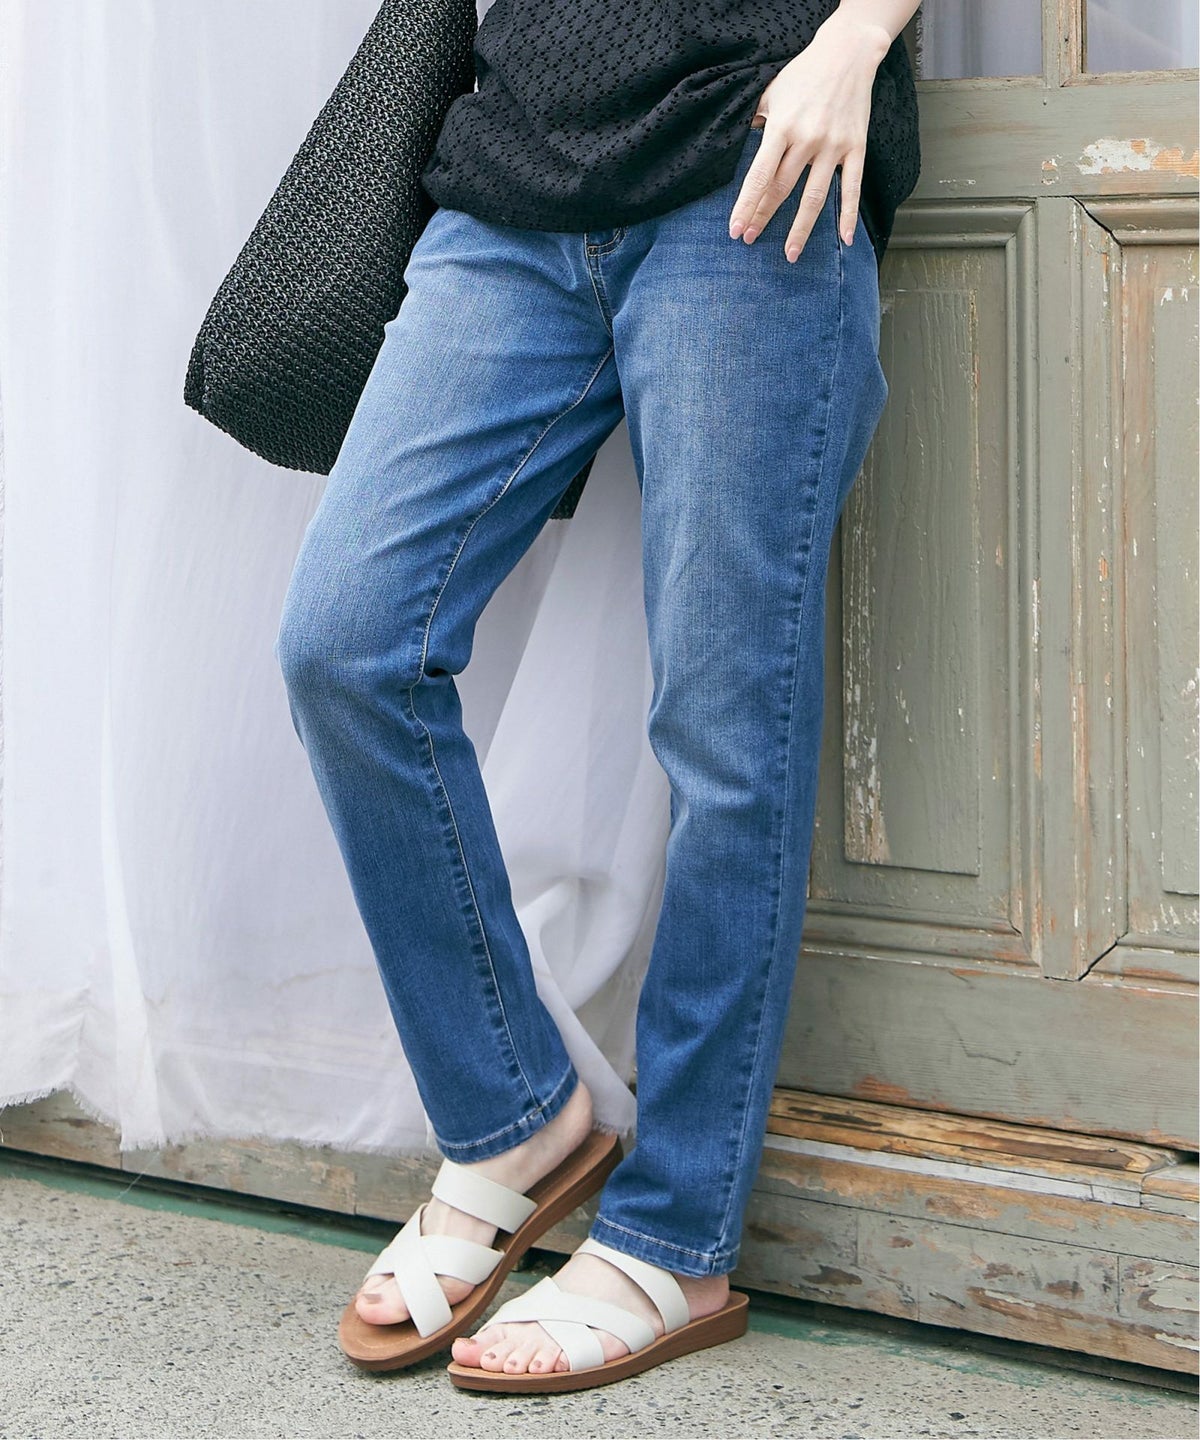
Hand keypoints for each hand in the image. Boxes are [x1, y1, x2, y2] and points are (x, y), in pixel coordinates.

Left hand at [728, 13, 890, 259]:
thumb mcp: (771, 93)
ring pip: (814, 197)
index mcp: (782, 127)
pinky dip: (848, 215)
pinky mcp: (855, 148)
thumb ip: (756, 122)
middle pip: (781, 190)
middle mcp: (807, 139)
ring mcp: (834, 146)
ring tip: (791, 254)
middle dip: (763, 218)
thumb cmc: (804, 74)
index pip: (759, 176)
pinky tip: (845, 240)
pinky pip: (852, 188)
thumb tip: (740, 147)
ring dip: (801, 229)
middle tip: (749, 239)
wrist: (847, 53)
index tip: (735, 230)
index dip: (746, 206)